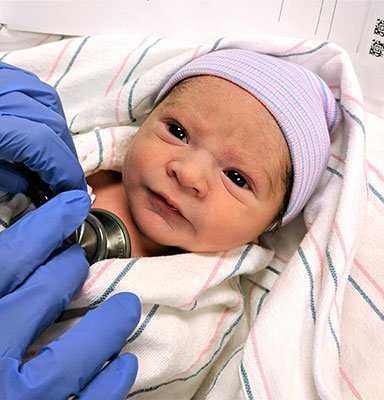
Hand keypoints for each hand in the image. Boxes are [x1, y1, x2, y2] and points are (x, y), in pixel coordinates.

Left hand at [0, 61, 85, 193]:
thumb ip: (6, 179)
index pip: (43, 142)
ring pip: (44, 97)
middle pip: (50, 120)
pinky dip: (40, 102)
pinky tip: (38, 119)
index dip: (64, 169)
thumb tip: (33, 183)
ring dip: (57, 126)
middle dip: (64, 153)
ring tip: (53, 149)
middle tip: (64, 177)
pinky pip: (26, 80)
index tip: (70, 188)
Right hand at [0, 190, 140, 399]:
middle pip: (43, 296)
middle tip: (79, 262)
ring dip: (108, 325)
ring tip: (126, 307)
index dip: (45, 227)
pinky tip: (125, 364)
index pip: (9, 261)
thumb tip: (18, 262)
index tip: (72, 207)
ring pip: (76, 355)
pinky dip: (111, 382)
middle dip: (69, 270)